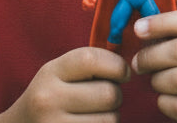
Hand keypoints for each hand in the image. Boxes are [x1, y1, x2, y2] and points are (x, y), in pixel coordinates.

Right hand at [0, 47, 128, 122]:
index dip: (116, 65)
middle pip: (108, 93)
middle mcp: (49, 99)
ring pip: (109, 119)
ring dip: (112, 117)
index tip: (123, 72)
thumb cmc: (50, 97)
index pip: (91, 59)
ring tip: (97, 114)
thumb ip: (88, 64)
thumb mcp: (59, 73)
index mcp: (50, 73)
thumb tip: (127, 65)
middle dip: (116, 95)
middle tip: (108, 97)